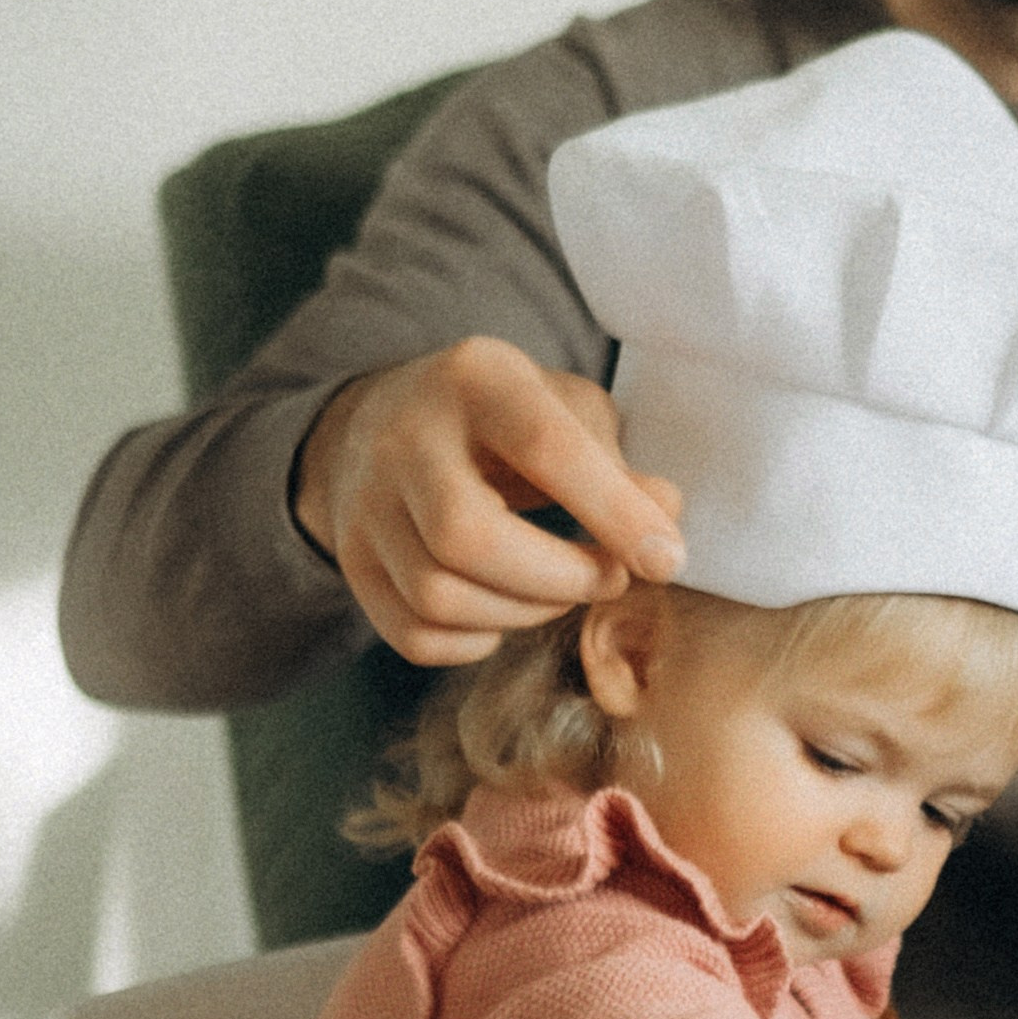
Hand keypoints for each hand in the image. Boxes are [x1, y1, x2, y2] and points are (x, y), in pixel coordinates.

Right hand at [292, 338, 686, 666]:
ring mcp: (366, 501)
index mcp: (475, 377)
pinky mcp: (352, 560)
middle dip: (557, 579)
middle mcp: (404, 435)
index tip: (665, 560)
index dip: (612, 512)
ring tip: (559, 592)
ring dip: (522, 614)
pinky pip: (414, 634)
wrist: (386, 423)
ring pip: (437, 595)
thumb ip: (619, 466)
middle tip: (606, 579)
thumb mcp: (566, 408)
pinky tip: (502, 611)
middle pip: (467, 537)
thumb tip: (664, 534)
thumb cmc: (504, 419)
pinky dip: (472, 641)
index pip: (543, 446)